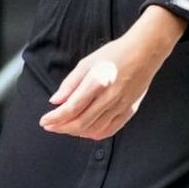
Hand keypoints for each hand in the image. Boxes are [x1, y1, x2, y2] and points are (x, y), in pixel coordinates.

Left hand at [40, 10, 184, 139]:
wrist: (144, 53)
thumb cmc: (115, 54)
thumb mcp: (86, 63)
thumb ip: (70, 84)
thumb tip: (55, 101)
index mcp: (97, 83)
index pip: (71, 108)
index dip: (55, 118)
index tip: (45, 121)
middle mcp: (109, 98)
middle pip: (81, 122)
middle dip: (62, 128)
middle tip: (51, 126)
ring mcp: (121, 106)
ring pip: (94, 129)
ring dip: (76, 132)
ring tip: (65, 127)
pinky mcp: (129, 111)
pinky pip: (111, 129)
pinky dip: (95, 134)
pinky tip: (86, 131)